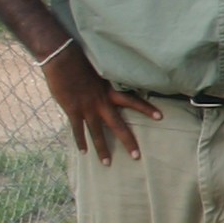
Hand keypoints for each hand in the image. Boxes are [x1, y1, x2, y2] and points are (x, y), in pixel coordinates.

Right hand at [44, 43, 161, 162]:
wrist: (62, 59)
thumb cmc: (81, 61)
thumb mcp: (100, 70)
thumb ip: (107, 82)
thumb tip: (113, 84)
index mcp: (110, 91)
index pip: (134, 101)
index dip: (147, 109)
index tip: (161, 117)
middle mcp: (101, 102)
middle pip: (118, 125)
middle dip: (128, 142)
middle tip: (137, 156)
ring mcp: (87, 108)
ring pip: (97, 133)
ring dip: (102, 149)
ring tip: (107, 163)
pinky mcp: (72, 110)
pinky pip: (78, 130)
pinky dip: (80, 142)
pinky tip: (83, 153)